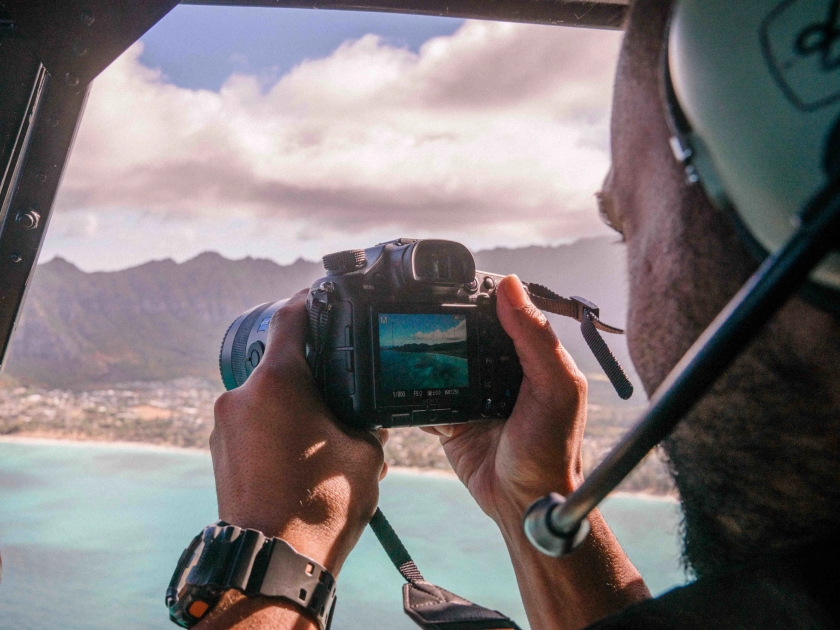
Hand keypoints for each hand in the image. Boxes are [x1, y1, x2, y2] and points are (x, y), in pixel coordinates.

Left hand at [210, 290, 386, 574]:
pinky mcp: (219, 450)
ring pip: (264, 395)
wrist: (273, 559)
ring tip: (322, 431)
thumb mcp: (364, 453)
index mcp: (279, 382)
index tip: (322, 294)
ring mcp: (224, 423)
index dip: (309, 299)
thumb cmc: (322, 504)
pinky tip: (299, 453)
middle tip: (339, 385)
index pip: (292, 318)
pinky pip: (251, 422)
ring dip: (291, 403)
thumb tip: (370, 419)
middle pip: (278, 361)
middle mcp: (242, 394)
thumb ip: (367, 422)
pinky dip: (274, 426)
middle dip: (309, 369)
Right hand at [423, 275, 586, 525]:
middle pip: (466, 336)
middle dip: (444, 326)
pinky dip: (414, 393)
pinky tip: (402, 381)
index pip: (504, 315)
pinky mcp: (451, 420)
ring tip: (401, 343)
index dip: (482, 297)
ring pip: (443, 364)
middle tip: (416, 313)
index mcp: (530, 357)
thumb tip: (510, 285)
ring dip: (425, 358)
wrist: (525, 505)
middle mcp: (501, 373)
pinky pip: (426, 398)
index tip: (454, 283)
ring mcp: (474, 396)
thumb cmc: (553, 449)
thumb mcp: (554, 387)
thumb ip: (534, 337)